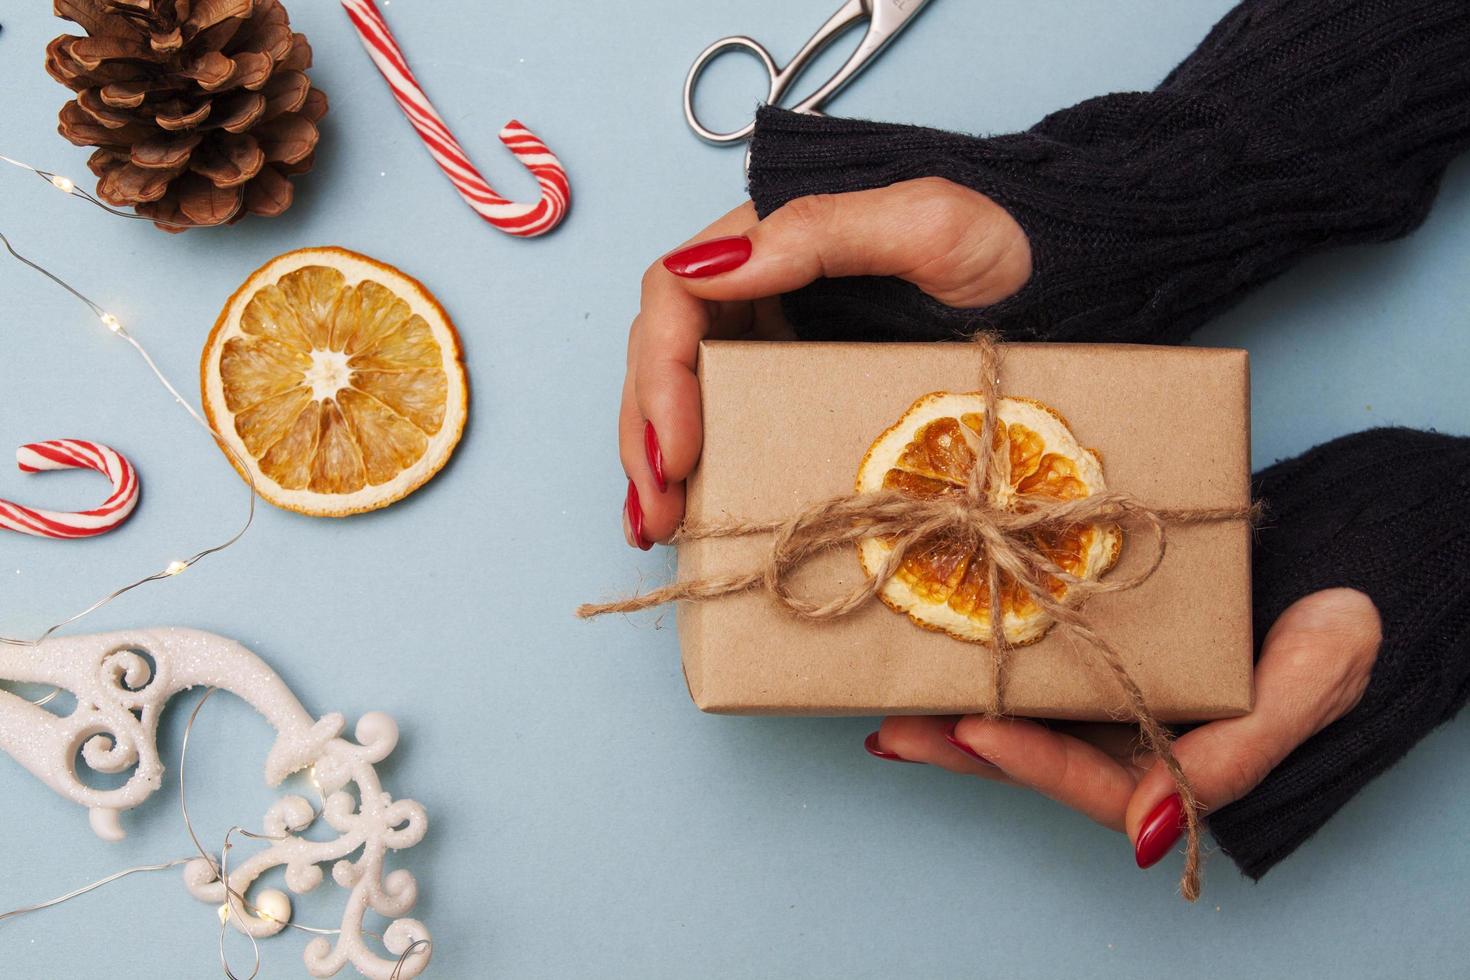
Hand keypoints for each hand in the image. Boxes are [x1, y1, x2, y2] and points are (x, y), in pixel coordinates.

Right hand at [618, 177, 1031, 547]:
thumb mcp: (924, 222)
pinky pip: (733, 417)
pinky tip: (689, 509)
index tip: (678, 446)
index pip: (676, 296)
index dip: (660, 374)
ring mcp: (779, 335)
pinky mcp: (803, 378)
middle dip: (648, 434)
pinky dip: (702, 465)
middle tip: (654, 510)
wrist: (1072, 278)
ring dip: (659, 458)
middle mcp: (760, 285)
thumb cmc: (1009, 240)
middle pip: (667, 353)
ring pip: (687, 391)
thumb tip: (709, 268)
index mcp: (771, 239)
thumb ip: (816, 233)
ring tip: (655, 524)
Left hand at [864, 588, 1381, 868]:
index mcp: (1176, 763)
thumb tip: (1149, 832)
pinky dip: (979, 657)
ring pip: (1018, 711)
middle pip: (1030, 754)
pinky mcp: (1091, 646)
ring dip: (948, 708)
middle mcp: (1127, 736)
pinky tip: (923, 650)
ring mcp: (1106, 692)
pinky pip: (1029, 661)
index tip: (972, 729)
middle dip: (955, 745)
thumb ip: (1240, 757)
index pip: (1091, 780)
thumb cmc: (1336, 631)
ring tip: (882, 701)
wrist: (1336, 568)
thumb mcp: (1312, 686)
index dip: (1029, 760)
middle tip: (891, 729)